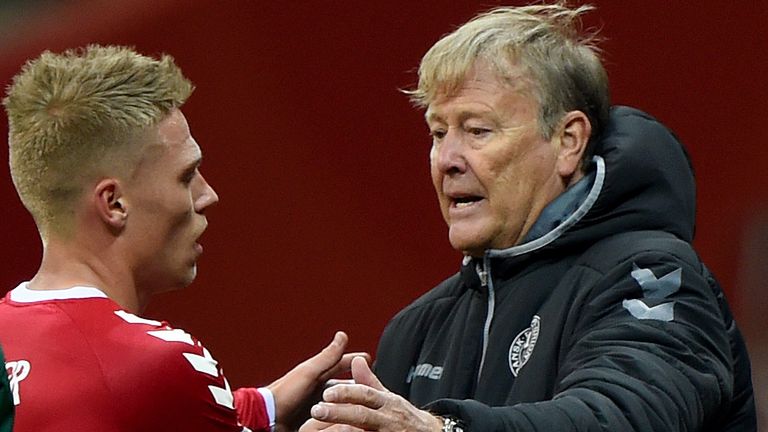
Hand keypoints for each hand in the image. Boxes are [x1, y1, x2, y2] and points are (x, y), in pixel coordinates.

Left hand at [268, 331, 369, 431]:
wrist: (269, 419)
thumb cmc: (285, 394)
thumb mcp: (309, 373)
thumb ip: (327, 356)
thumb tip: (343, 335)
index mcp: (317, 374)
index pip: (341, 364)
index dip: (355, 361)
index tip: (370, 359)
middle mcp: (318, 389)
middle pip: (344, 384)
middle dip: (358, 383)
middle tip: (374, 384)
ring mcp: (317, 405)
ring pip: (341, 402)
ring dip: (353, 402)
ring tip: (368, 405)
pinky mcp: (316, 421)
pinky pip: (335, 417)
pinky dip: (344, 416)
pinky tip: (353, 418)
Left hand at [300, 357, 442, 431]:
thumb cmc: (402, 417)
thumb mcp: (388, 397)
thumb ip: (369, 382)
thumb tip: (356, 360)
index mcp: (386, 402)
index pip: (365, 394)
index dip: (346, 393)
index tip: (326, 393)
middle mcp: (387, 419)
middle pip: (362, 415)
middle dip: (339, 413)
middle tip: (317, 411)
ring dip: (343, 431)